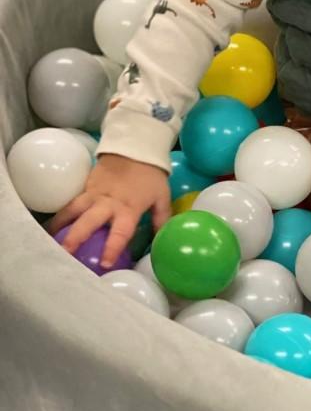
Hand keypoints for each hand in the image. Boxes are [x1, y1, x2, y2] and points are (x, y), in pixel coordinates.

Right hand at [48, 153, 171, 269]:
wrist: (135, 147)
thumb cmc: (151, 175)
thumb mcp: (162, 197)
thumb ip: (160, 220)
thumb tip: (159, 241)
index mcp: (129, 208)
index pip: (120, 232)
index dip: (112, 248)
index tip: (105, 264)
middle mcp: (108, 203)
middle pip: (88, 221)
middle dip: (75, 238)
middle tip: (64, 253)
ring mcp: (94, 193)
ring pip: (73, 210)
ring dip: (60, 225)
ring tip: (48, 240)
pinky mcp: (86, 187)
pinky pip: (72, 202)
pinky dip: (62, 214)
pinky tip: (52, 226)